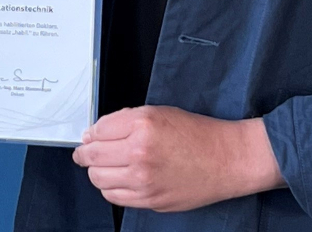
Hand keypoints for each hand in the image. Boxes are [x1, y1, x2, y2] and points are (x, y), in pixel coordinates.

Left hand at [72, 107, 282, 212]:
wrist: (226, 160)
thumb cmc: (197, 135)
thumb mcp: (159, 113)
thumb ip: (125, 120)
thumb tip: (97, 133)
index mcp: (142, 125)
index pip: (97, 131)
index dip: (90, 134)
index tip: (88, 137)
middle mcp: (140, 153)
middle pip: (92, 157)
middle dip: (84, 154)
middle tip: (85, 153)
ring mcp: (144, 180)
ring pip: (98, 179)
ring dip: (97, 172)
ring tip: (104, 167)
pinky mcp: (150, 200)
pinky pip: (115, 197)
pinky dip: (110, 188)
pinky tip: (118, 180)